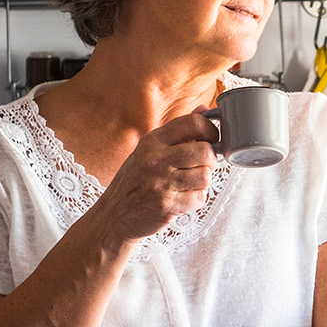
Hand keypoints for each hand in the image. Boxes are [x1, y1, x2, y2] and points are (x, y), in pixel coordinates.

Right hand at [92, 112, 219, 242]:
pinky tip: (182, 198)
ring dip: (203, 182)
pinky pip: (199, 198)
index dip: (211, 130)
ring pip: (206, 176)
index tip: (212, 139)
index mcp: (152, 141)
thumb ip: (179, 131)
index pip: (193, 123)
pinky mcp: (166, 206)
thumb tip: (205, 110)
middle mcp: (155, 160)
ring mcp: (160, 183)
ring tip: (188, 183)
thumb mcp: (149, 150)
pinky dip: (195, 200)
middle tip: (202, 166)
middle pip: (205, 151)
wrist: (114, 216)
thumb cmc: (136, 181)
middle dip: (210, 160)